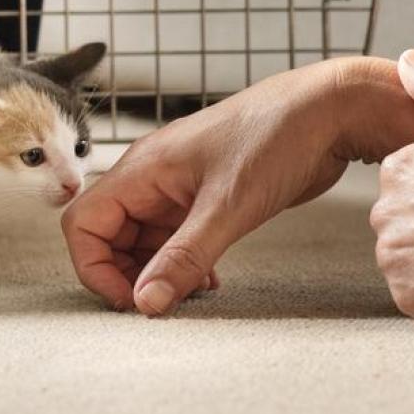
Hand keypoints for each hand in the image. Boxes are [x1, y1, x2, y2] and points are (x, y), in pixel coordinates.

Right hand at [63, 58, 413, 315]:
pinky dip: (185, 263)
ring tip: (192, 294)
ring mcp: (181, 186)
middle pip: (110, 236)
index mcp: (143, 168)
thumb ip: (184, 257)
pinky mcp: (209, 195)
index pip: (84, 224)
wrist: (329, 111)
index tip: (132, 300)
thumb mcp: (228, 207)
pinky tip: (210, 281)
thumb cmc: (277, 138)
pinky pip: (178, 237)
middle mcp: (154, 176)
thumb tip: (146, 302)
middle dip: (128, 275)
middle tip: (163, 302)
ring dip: (160, 272)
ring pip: (145, 240)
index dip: (95, 268)